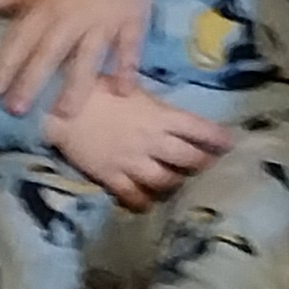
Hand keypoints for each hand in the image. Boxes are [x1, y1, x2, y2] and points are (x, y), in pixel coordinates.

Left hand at [0, 0, 155, 114]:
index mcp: (44, 5)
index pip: (19, 39)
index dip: (4, 64)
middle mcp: (70, 16)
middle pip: (48, 54)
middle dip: (31, 82)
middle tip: (17, 110)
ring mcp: (102, 20)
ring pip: (87, 58)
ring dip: (75, 87)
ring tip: (66, 113)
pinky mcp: (130, 19)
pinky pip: (129, 48)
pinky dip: (127, 69)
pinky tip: (124, 92)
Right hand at [46, 84, 231, 207]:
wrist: (57, 106)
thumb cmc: (93, 87)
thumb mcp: (130, 86)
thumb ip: (153, 104)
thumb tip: (168, 111)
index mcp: (159, 115)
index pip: (199, 129)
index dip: (218, 138)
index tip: (230, 143)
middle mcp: (152, 141)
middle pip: (190, 159)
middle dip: (204, 164)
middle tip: (210, 166)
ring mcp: (132, 162)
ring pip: (166, 181)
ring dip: (177, 184)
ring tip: (180, 184)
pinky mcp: (112, 177)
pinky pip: (134, 196)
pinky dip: (144, 202)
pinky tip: (149, 201)